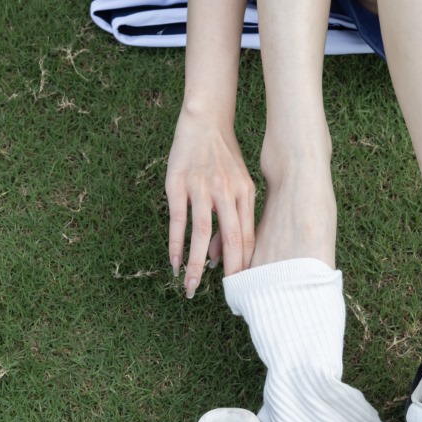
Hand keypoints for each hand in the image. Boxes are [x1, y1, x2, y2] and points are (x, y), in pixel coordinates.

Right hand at [165, 113, 255, 297]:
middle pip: (230, 238)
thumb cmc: (224, 159)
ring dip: (197, 264)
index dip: (245, 264)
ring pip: (202, 233)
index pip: (248, 236)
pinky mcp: (178, 185)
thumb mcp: (237, 185)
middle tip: (223, 298)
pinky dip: (176, 243)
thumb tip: (223, 258)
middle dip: (228, 271)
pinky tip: (174, 262)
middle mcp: (225, 192)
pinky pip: (178, 220)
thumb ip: (235, 219)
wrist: (205, 123)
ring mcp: (201, 188)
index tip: (243, 288)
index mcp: (244, 193)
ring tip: (191, 287)